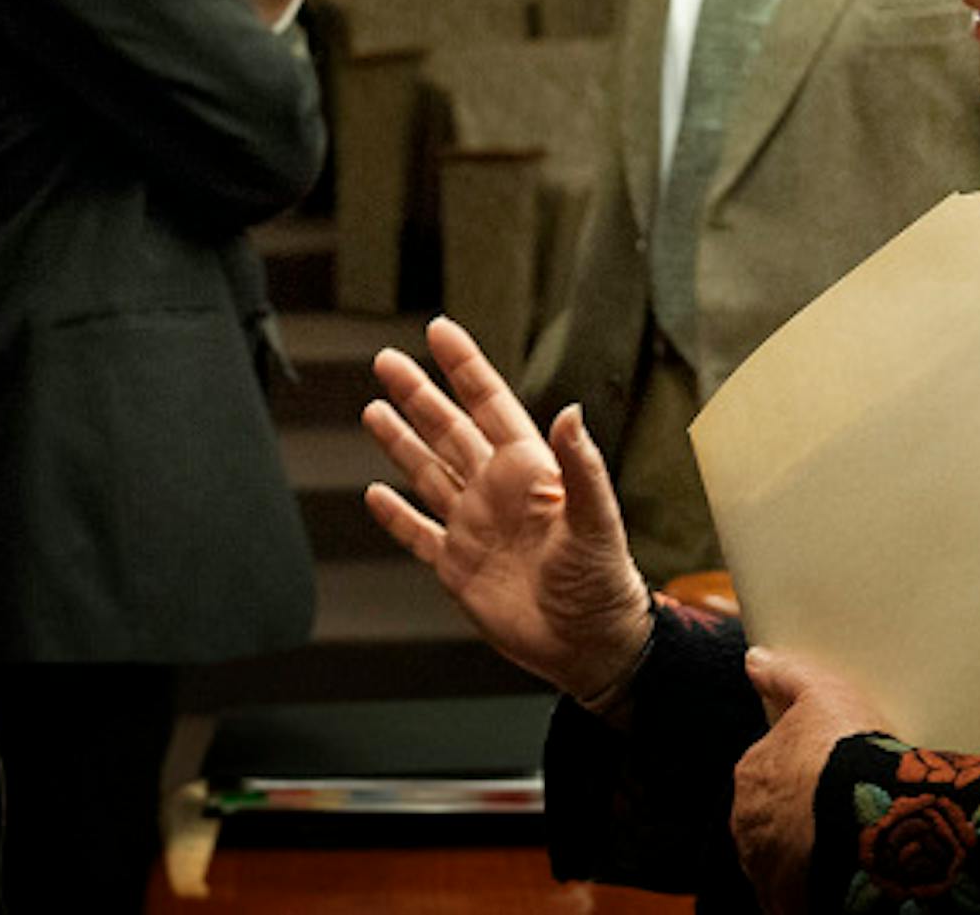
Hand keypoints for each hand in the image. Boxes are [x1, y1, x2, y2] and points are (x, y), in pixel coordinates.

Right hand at [362, 316, 651, 701]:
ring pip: (427, 473)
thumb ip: (582, 466)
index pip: (489, 404)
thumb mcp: (597, 522)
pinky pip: (418, 534)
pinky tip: (376, 494)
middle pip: (447, 430)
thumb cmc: (605, 587)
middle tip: (387, 360)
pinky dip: (396, 515)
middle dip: (418, 394)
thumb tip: (573, 413)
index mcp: (529, 472)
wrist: (590, 648)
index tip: (440, 331)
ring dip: (400, 442)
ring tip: (373, 409)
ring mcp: (474, 527)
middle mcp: (496, 492)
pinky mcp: (457, 567)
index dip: (464, 366)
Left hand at [731, 647, 887, 914]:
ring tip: (847, 847)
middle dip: (800, 818)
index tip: (829, 778)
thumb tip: (755, 659)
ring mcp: (764, 865)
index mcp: (751, 773)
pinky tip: (841, 878)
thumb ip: (786, 676)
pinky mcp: (785, 901)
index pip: (769, 774)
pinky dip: (813, 888)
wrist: (868, 820)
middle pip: (773, 819)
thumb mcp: (821, 693)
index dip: (801, 775)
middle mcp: (747, 822)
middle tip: (842, 813)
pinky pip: (795, 895)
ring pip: (782, 859)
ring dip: (805, 855)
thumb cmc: (845, 754)